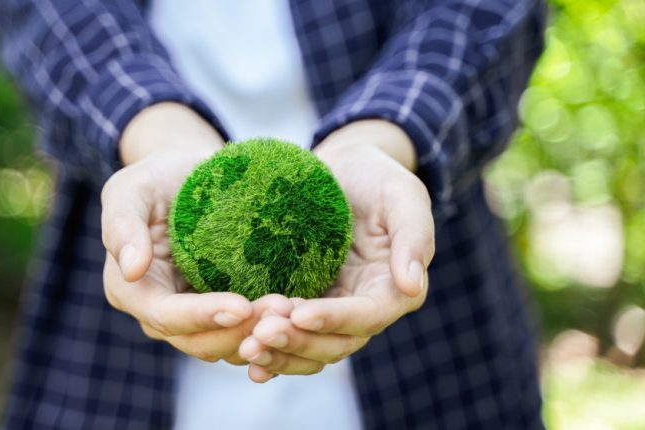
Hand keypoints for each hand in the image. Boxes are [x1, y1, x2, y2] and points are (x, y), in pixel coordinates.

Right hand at [102, 102, 285, 363]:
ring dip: (260, 337)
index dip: (203, 316)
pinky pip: (245, 336)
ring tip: (294, 312)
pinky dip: (269, 333)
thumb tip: (131, 269)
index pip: (167, 316)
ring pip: (226, 345)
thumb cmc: (158, 178)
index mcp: (131, 290)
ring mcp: (193, 320)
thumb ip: (122, 225)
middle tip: (281, 310)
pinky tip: (297, 314)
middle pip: (199, 340)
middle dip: (240, 331)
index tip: (242, 306)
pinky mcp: (222, 316)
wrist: (191, 177)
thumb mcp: (132, 188)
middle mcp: (160, 314)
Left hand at [239, 120, 434, 381]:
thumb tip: (412, 285)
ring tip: (245, 348)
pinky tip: (242, 355)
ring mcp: (333, 309)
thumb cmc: (377, 176)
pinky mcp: (306, 304)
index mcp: (393, 288)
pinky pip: (291, 337)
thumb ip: (414, 236)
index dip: (334, 319)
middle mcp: (364, 307)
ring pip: (311, 348)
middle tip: (259, 334)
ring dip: (280, 353)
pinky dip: (271, 351)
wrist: (343, 169)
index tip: (299, 314)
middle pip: (336, 342)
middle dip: (298, 342)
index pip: (367, 316)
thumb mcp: (403, 194)